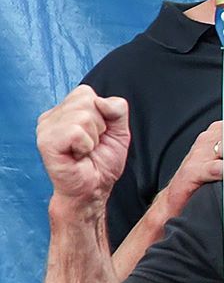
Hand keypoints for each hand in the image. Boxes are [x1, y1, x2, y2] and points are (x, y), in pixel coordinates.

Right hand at [37, 87, 131, 206]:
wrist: (93, 189)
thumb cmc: (102, 162)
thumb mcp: (120, 130)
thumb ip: (117, 109)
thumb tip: (100, 101)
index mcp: (65, 110)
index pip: (87, 93)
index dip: (102, 115)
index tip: (96, 134)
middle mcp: (51, 116)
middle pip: (87, 102)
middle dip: (99, 126)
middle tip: (90, 145)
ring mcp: (45, 128)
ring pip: (83, 116)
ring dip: (93, 138)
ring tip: (84, 151)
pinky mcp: (46, 142)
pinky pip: (76, 131)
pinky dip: (85, 145)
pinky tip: (77, 155)